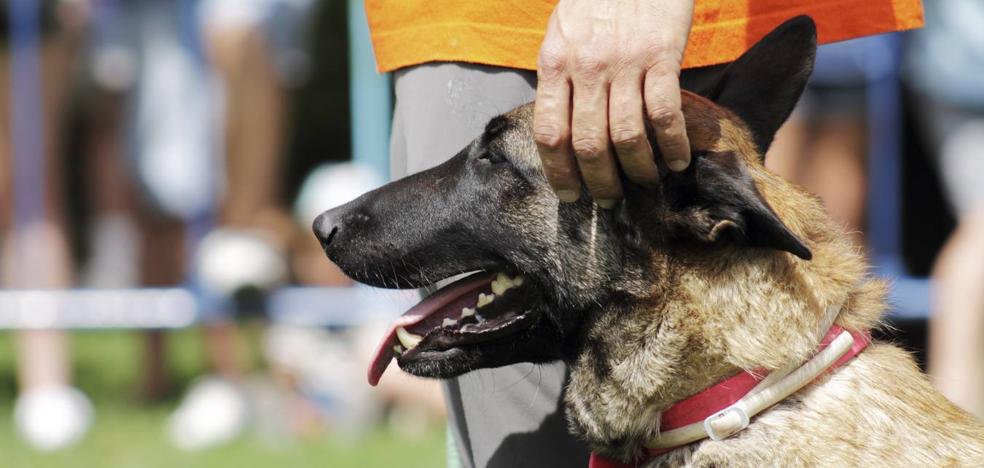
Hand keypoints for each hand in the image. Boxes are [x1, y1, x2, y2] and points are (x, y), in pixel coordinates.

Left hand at [534, 0, 693, 206]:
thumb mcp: (563, 31)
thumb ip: (561, 75)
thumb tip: (559, 125)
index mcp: (554, 62)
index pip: (549, 132)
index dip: (558, 172)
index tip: (568, 196)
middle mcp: (586, 66)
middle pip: (587, 143)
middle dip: (598, 181)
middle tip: (608, 200)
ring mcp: (625, 62)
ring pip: (626, 135)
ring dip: (637, 170)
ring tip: (644, 184)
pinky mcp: (661, 55)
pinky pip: (665, 113)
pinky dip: (672, 145)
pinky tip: (676, 161)